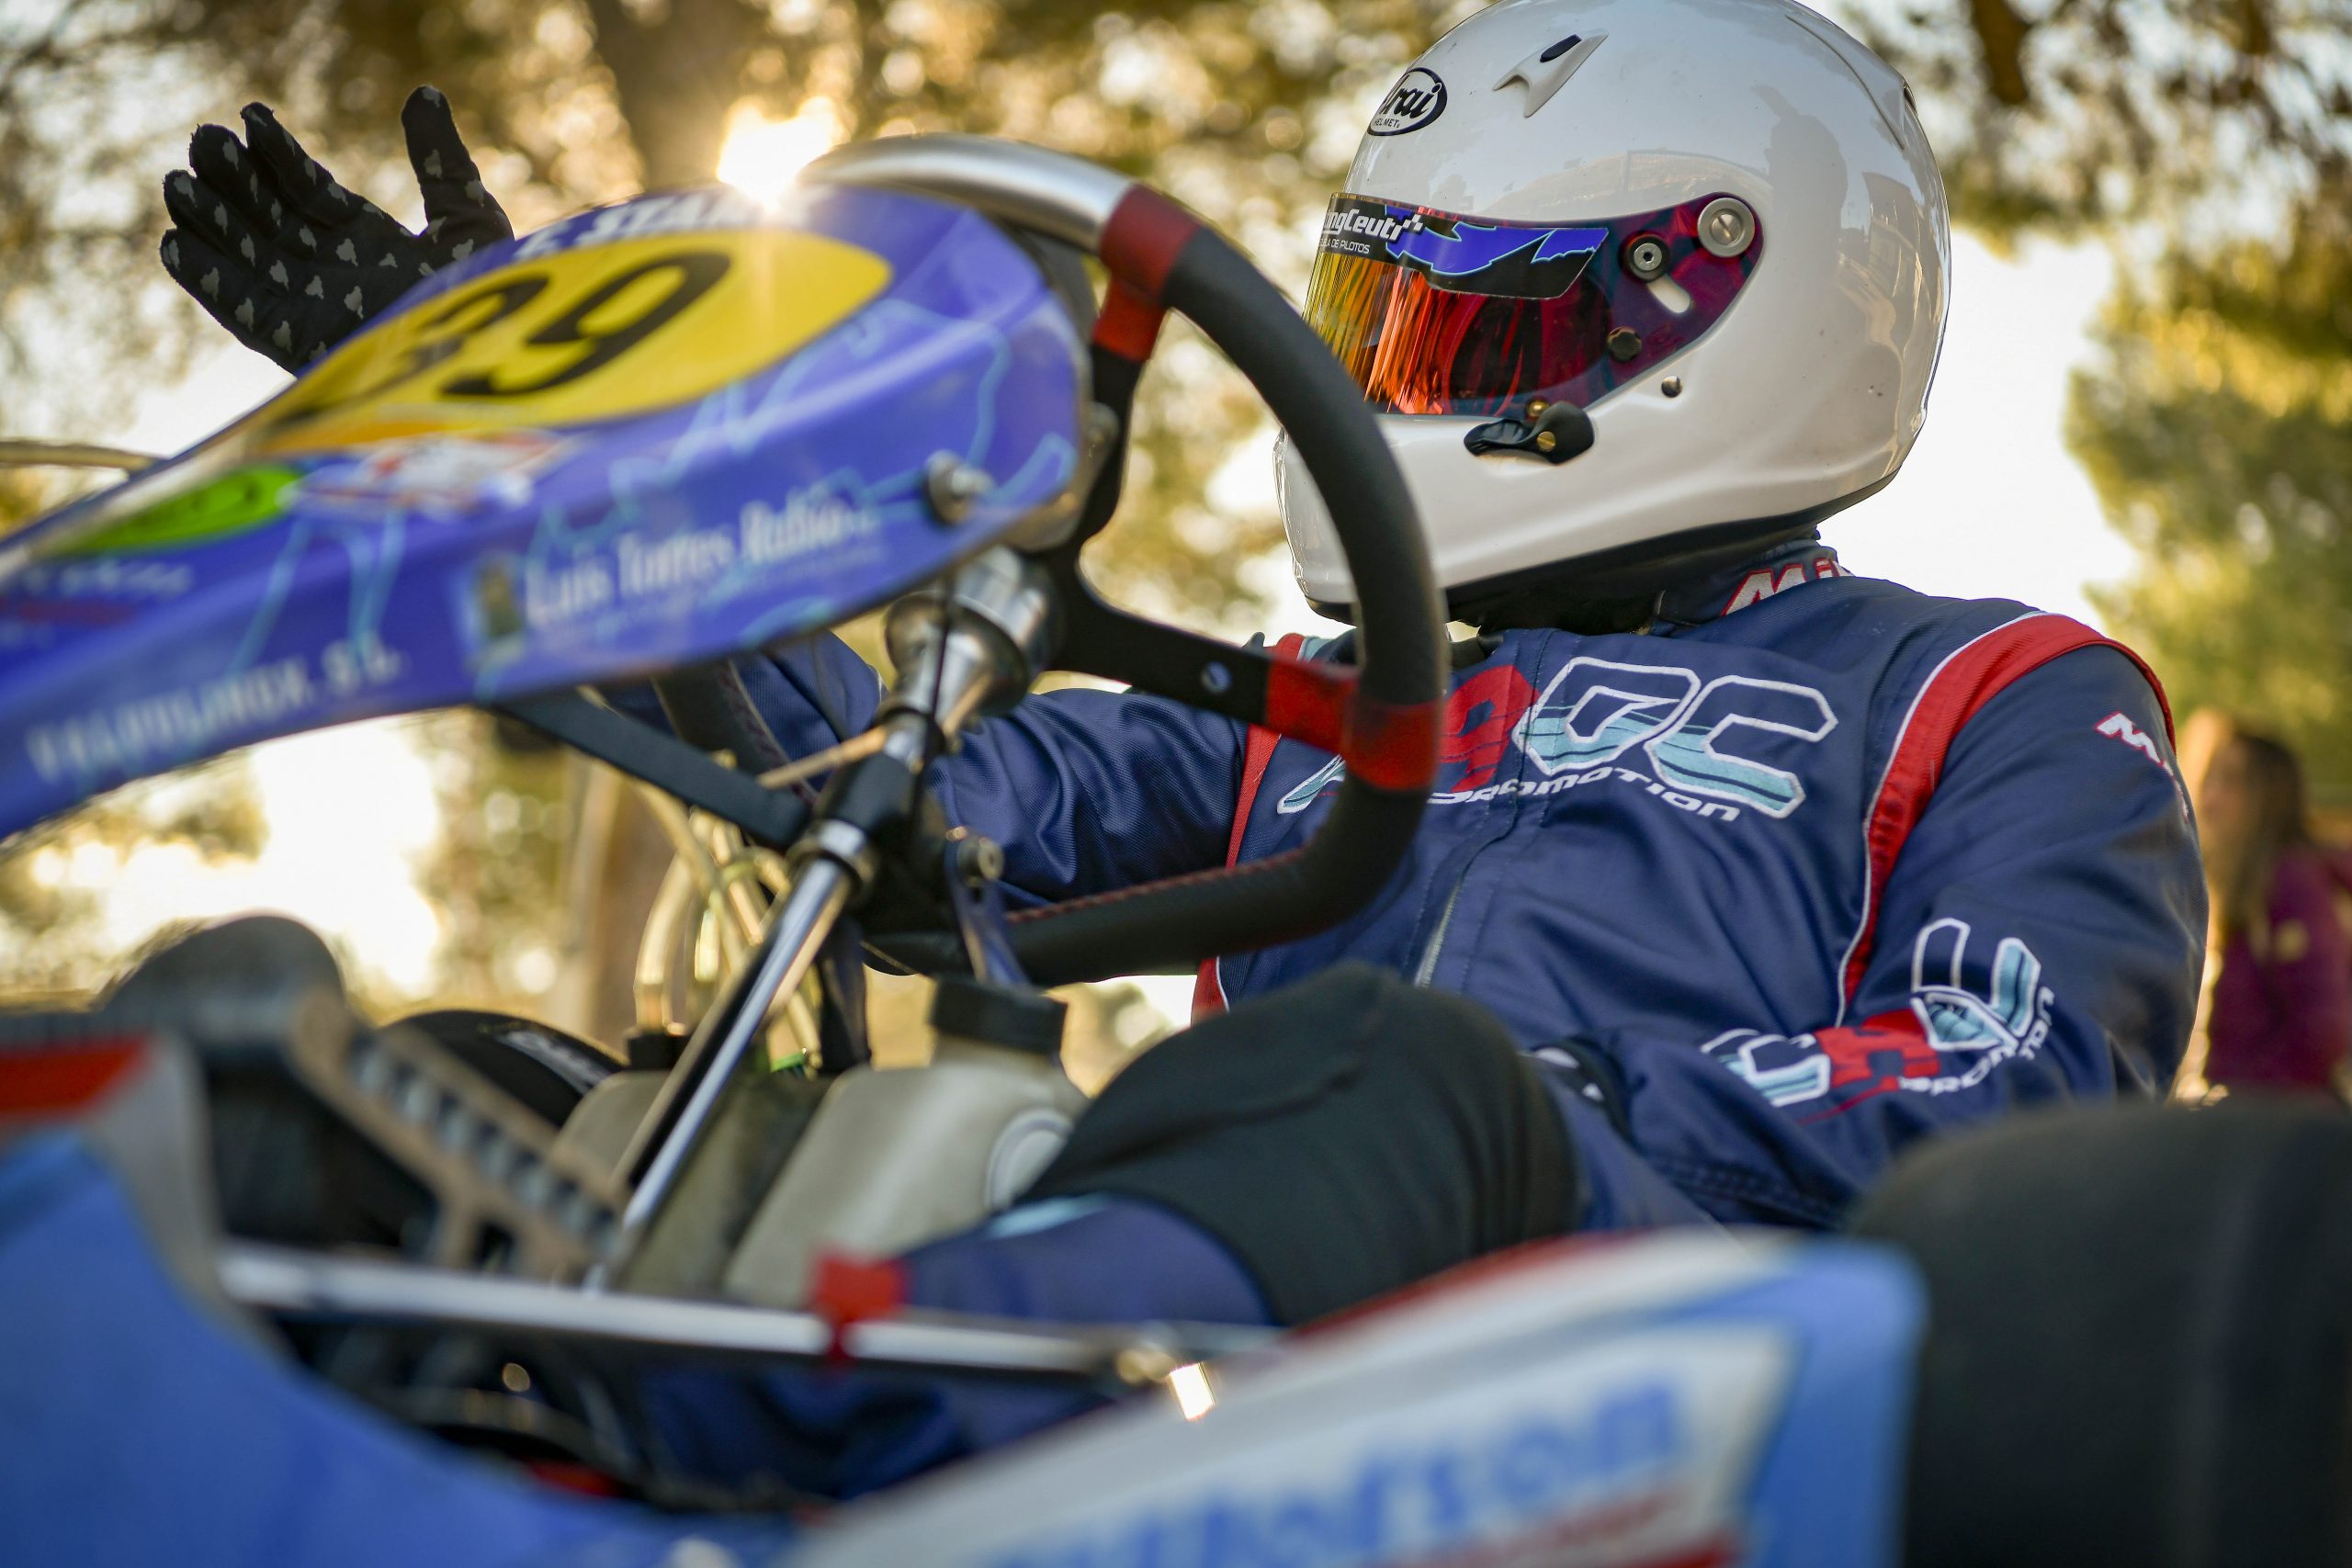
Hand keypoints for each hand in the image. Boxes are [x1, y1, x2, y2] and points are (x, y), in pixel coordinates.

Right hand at [159, 85, 511, 371]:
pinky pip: (248, 315)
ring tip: (177, 183)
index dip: (280, 157)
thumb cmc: (495, 295)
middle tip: (202, 139)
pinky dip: (213, 285)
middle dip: (237, 185)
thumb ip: (439, 160)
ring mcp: (321, 314)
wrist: (497, 353)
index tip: (252, 117)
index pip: (312, 193)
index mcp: (373, 246)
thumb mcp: (468, 216)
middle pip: (274, 224)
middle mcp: (340, 278)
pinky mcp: (307, 349)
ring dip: (214, 227)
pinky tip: (174, 247)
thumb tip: (424, 93)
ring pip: (254, 262)